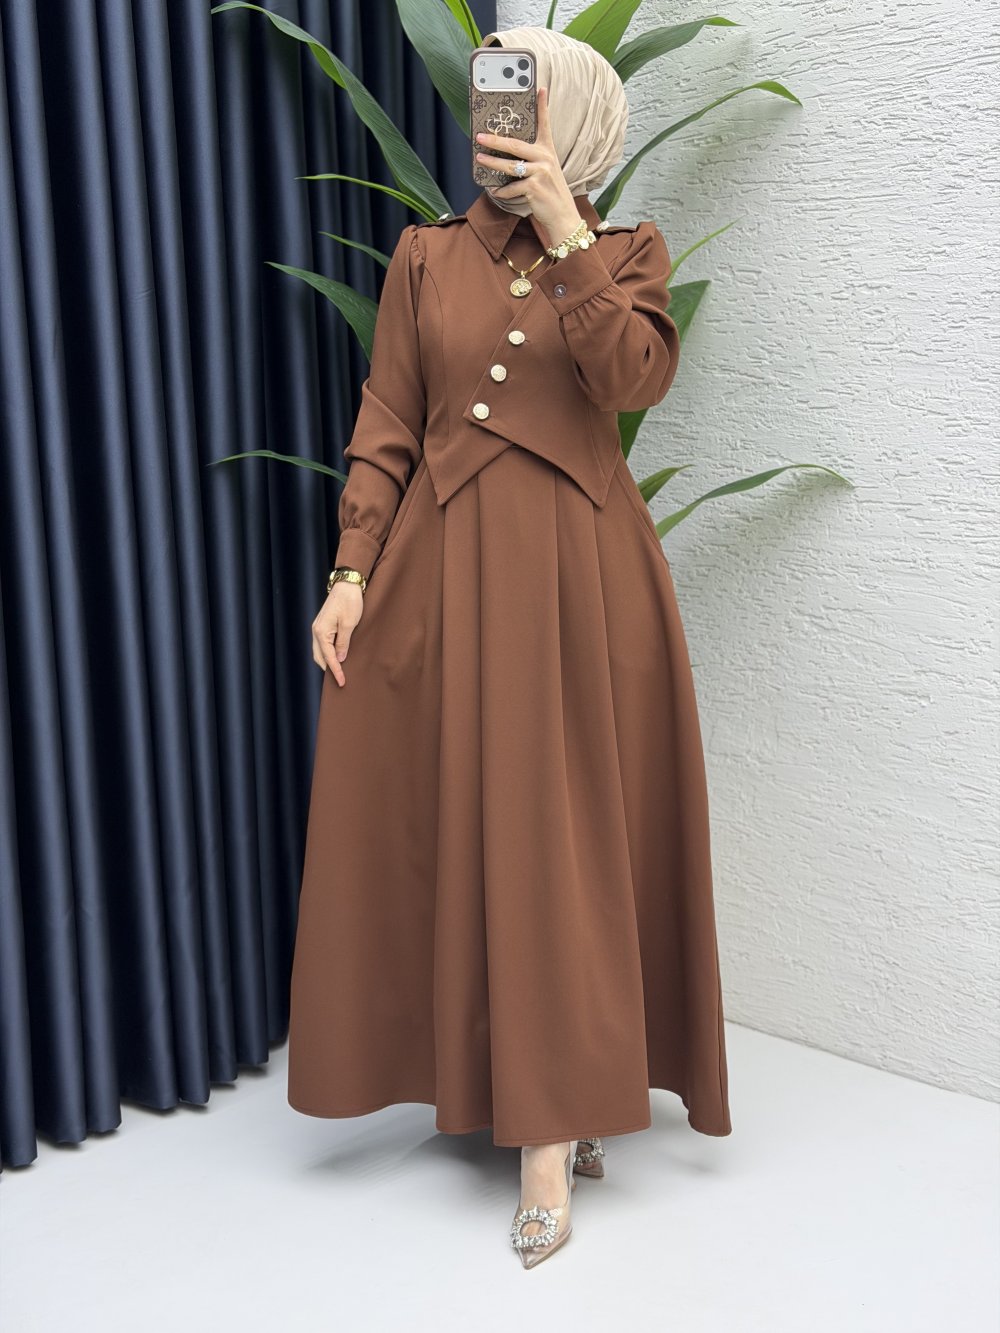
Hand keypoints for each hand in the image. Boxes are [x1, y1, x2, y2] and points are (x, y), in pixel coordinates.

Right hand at [311, 583, 363, 685]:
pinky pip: (322, 644)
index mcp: (321, 632)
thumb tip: (339, 659)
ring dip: (327, 662)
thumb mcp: (349, 624)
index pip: (328, 657)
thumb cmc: (350, 602)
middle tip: (340, 680)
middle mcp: (316, 630)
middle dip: (328, 669)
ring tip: (338, 672)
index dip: (335, 671)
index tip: (342, 682)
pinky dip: (327, 653)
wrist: (347, 585)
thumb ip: (343, 643)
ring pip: (319, 651)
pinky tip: (335, 657)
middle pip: (319, 656)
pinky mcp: (322, 625)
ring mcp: (317, 627)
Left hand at [475, 85, 582, 250]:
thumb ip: (531, 160)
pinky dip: (501, 192)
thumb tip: (506, 156)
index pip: (545, 124)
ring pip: (509, 166)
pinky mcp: (534, 188)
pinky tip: (495, 191)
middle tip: (480, 136)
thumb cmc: (550, 193)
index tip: (540, 88)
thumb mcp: (546, 171)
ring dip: (492, 163)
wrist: (563, 216)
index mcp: (548, 150)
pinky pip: (511, 188)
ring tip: (480, 160)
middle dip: (495, 140)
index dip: (542, 105)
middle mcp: (545, 158)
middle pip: (515, 145)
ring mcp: (540, 173)